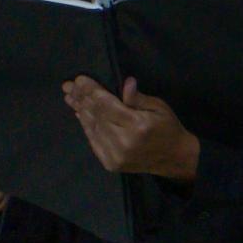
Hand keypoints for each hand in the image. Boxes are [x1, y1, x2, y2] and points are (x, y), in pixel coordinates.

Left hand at [62, 77, 200, 180]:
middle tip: (68, 85)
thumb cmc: (168, 128)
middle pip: (95, 115)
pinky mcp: (110, 163)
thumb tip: (126, 83)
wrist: (174, 158)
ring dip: (79, 110)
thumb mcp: (159, 107)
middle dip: (81, 98)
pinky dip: (86, 126)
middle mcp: (123, 141)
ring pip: (91, 127)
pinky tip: (80, 113)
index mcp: (137, 125)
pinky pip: (93, 140)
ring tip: (70, 97)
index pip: (106, 104)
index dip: (91, 90)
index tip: (79, 79)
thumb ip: (139, 98)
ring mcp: (115, 155)